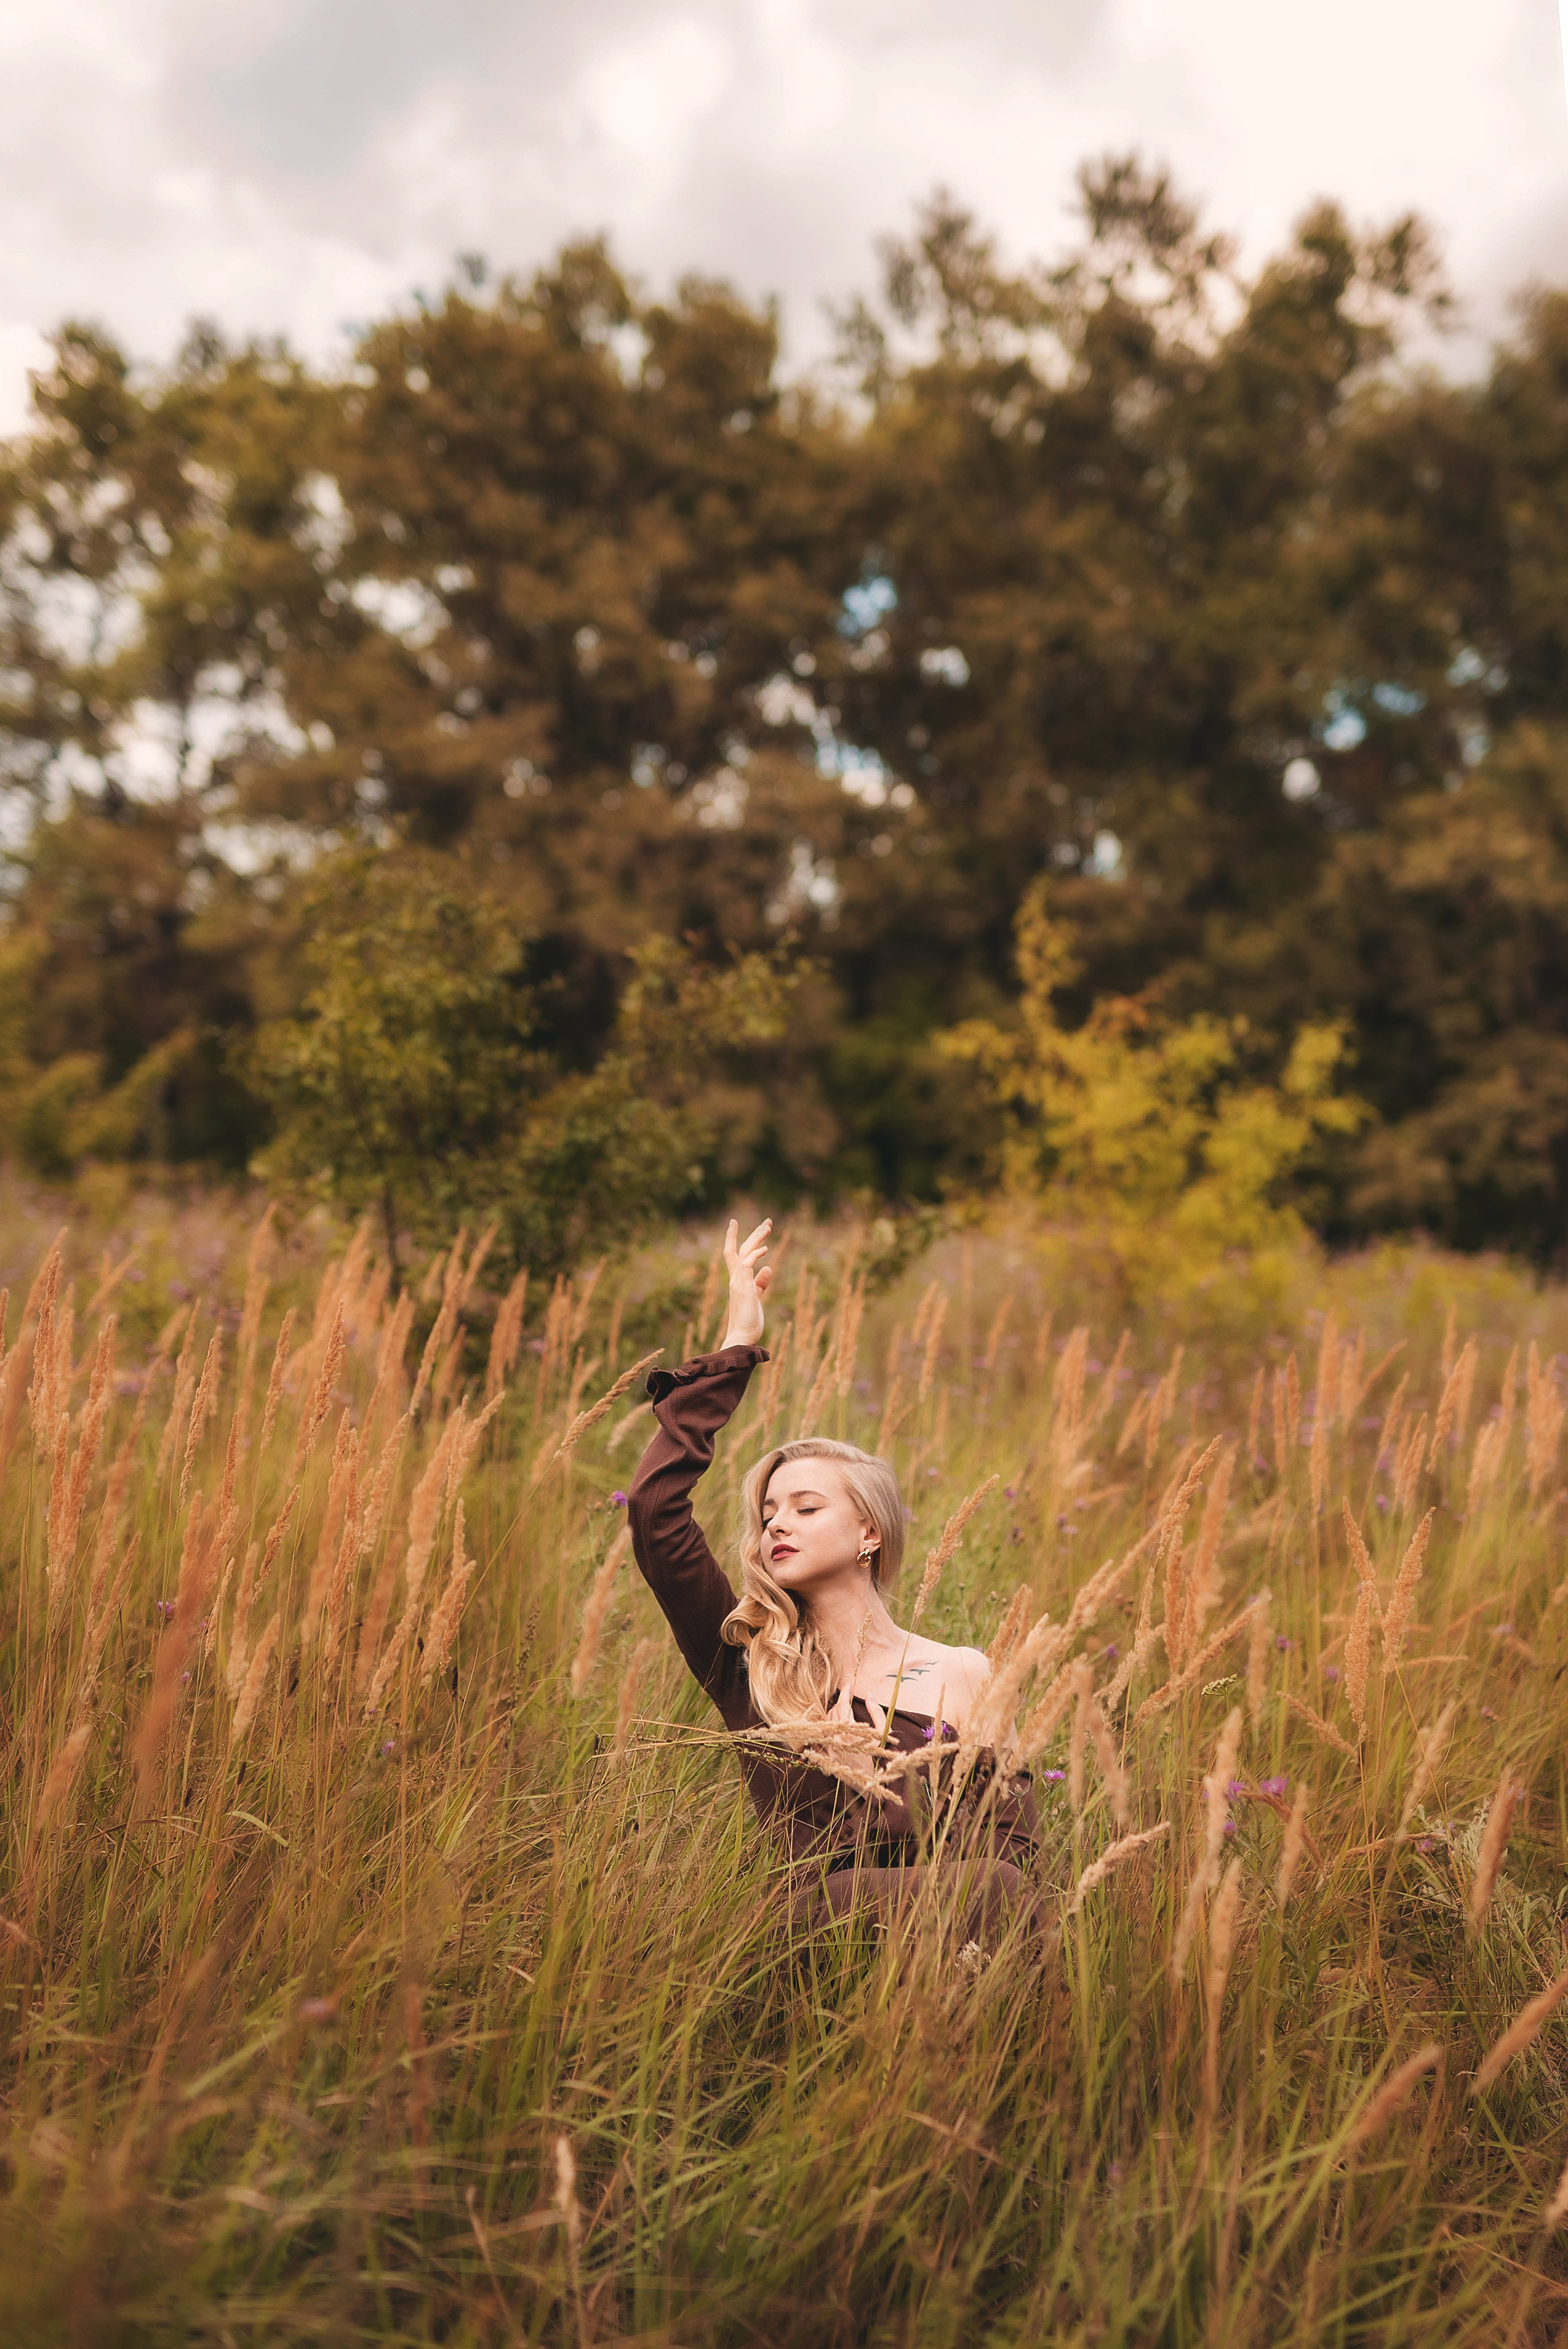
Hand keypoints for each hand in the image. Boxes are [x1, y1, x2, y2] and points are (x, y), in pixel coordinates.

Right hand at [719, 1217, 772, 1349]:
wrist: (741, 1338)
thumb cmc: (749, 1322)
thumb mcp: (756, 1298)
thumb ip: (760, 1283)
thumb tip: (767, 1268)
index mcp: (737, 1281)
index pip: (735, 1255)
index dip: (737, 1239)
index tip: (737, 1224)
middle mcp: (735, 1279)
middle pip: (741, 1249)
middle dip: (753, 1234)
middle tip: (768, 1221)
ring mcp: (738, 1282)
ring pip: (745, 1252)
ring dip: (757, 1238)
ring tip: (768, 1227)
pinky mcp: (744, 1288)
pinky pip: (747, 1264)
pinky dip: (755, 1254)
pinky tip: (765, 1249)